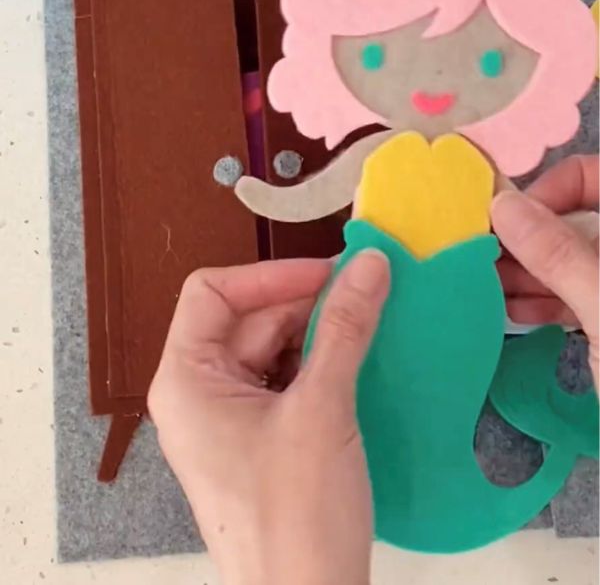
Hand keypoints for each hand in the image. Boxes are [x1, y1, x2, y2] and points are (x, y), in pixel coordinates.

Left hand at [149, 252, 389, 584]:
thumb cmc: (296, 515)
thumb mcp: (322, 409)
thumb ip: (344, 328)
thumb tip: (369, 264)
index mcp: (186, 380)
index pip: (212, 293)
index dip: (269, 275)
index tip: (329, 273)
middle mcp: (197, 394)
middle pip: (245, 320)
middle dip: (303, 304)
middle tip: (363, 294)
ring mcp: (226, 419)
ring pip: (268, 349)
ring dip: (315, 333)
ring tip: (366, 324)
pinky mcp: (255, 440)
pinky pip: (281, 382)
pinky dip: (316, 365)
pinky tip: (354, 360)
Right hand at [492, 154, 598, 385]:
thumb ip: (560, 254)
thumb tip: (503, 203)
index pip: (598, 176)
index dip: (552, 189)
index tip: (507, 222)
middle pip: (580, 219)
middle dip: (529, 236)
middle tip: (481, 256)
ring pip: (573, 259)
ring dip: (528, 270)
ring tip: (485, 286)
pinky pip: (577, 294)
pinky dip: (544, 299)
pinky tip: (511, 309)